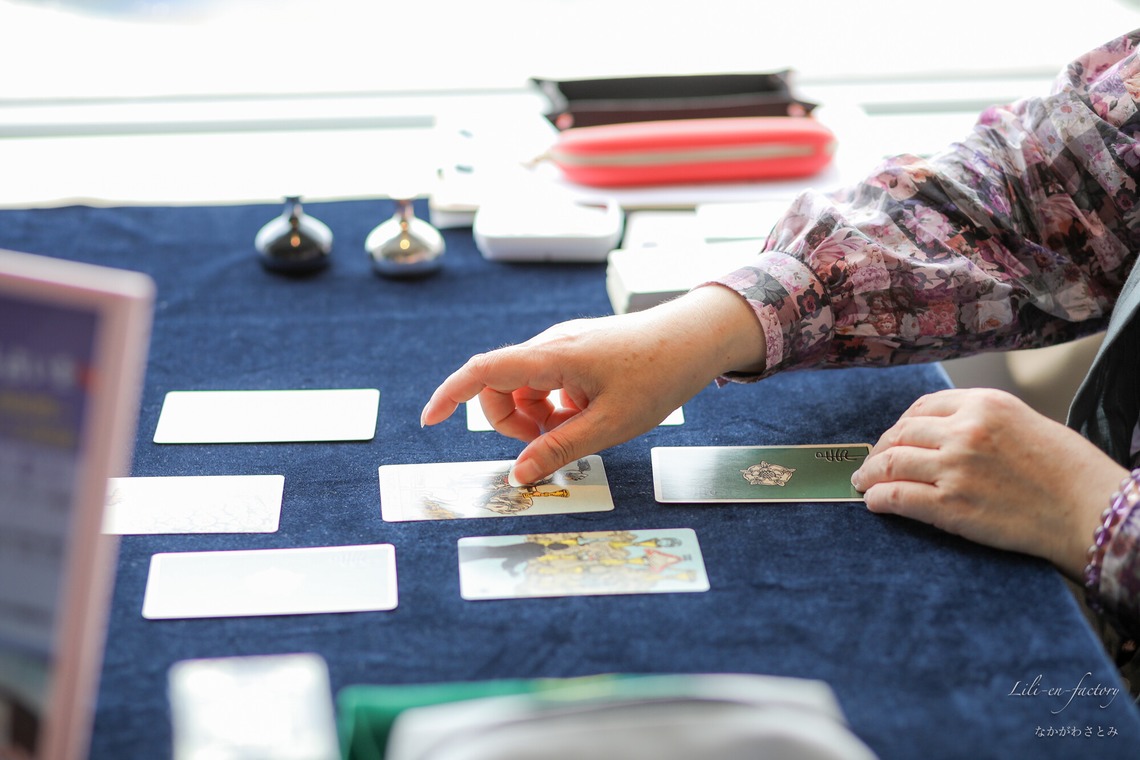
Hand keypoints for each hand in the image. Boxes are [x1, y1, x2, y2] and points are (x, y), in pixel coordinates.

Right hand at [421, 285, 765, 484]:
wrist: (696, 337)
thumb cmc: (659, 376)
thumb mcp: (611, 424)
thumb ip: (560, 450)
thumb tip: (518, 476)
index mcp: (553, 357)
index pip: (483, 371)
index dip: (450, 395)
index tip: (428, 420)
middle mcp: (550, 345)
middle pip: (499, 386)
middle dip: (510, 424)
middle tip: (548, 447)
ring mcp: (563, 346)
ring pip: (522, 387)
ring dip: (535, 418)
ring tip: (577, 431)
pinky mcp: (575, 351)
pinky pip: (546, 382)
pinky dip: (553, 407)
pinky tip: (586, 415)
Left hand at [851, 387, 1127, 579]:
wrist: (1090, 510)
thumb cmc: (1067, 471)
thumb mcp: (1024, 422)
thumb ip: (982, 421)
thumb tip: (941, 432)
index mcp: (983, 404)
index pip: (922, 407)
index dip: (901, 425)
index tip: (893, 438)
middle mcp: (964, 430)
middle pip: (901, 434)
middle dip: (880, 449)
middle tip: (870, 463)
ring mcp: (955, 467)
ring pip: (891, 463)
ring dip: (870, 473)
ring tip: (863, 482)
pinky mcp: (950, 505)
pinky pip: (898, 496)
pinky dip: (878, 498)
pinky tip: (873, 502)